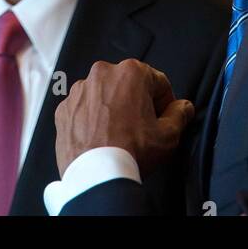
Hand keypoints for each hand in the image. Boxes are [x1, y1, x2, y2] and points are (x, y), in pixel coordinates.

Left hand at [55, 59, 194, 177]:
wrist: (96, 176)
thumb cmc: (132, 151)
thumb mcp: (167, 136)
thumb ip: (179, 115)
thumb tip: (184, 107)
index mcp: (130, 72)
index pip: (157, 82)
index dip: (165, 102)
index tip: (164, 118)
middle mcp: (102, 73)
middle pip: (128, 85)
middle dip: (136, 102)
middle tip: (141, 128)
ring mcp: (79, 90)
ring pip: (103, 95)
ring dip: (111, 108)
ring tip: (117, 134)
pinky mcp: (63, 108)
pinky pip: (82, 109)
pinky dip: (90, 119)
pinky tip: (99, 137)